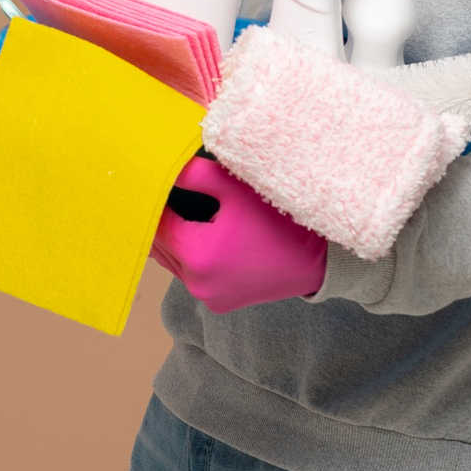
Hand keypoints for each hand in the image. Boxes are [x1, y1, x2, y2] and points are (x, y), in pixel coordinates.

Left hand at [151, 156, 327, 313]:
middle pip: (160, 245)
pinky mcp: (220, 304)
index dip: (152, 200)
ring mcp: (208, 298)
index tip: (152, 181)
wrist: (318, 262)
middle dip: (160, 219)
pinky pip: (191, 276)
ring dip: (173, 240)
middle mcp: (197, 284)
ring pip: (173, 262)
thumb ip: (196, 175)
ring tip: (180, 212)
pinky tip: (199, 236)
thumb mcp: (236, 189)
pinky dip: (189, 257)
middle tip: (163, 194)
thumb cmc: (279, 221)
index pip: (155, 222)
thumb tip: (166, 166)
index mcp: (197, 256)